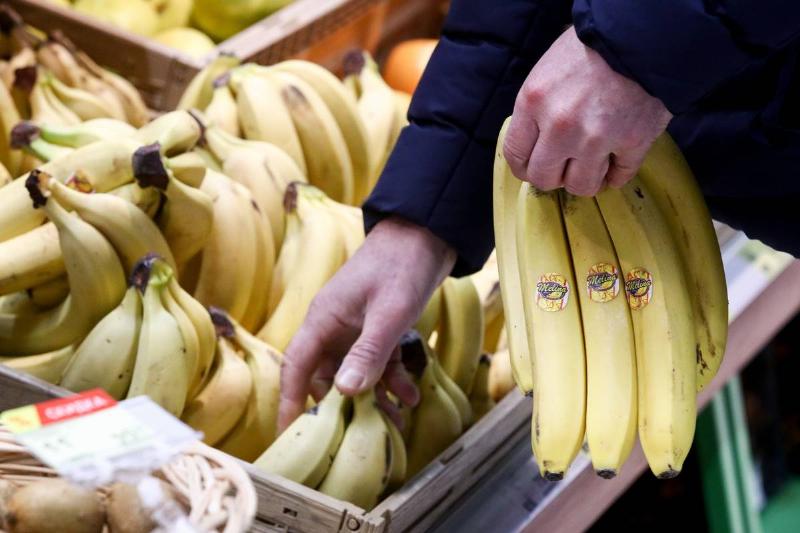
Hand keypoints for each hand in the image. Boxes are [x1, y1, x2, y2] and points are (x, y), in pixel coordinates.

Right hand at [278, 217, 456, 429]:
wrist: (426, 235)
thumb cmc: (401, 267)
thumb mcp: (387, 313)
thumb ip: (368, 352)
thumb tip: (344, 392)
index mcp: (324, 320)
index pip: (297, 366)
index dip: (291, 400)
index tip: (289, 433)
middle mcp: (334, 327)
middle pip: (325, 376)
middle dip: (340, 407)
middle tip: (355, 437)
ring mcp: (356, 328)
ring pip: (355, 372)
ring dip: (372, 397)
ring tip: (393, 423)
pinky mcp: (377, 328)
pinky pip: (377, 362)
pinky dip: (391, 379)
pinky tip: (410, 395)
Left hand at [503, 26, 672, 195]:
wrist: (642, 35)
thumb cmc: (591, 48)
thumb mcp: (546, 71)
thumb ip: (536, 109)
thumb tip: (533, 141)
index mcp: (533, 103)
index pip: (515, 155)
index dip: (524, 167)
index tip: (533, 166)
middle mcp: (560, 126)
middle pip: (544, 178)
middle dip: (553, 176)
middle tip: (564, 166)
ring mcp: (597, 138)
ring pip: (581, 186)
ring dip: (585, 179)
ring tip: (591, 164)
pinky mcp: (632, 143)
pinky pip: (618, 178)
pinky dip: (616, 175)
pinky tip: (615, 162)